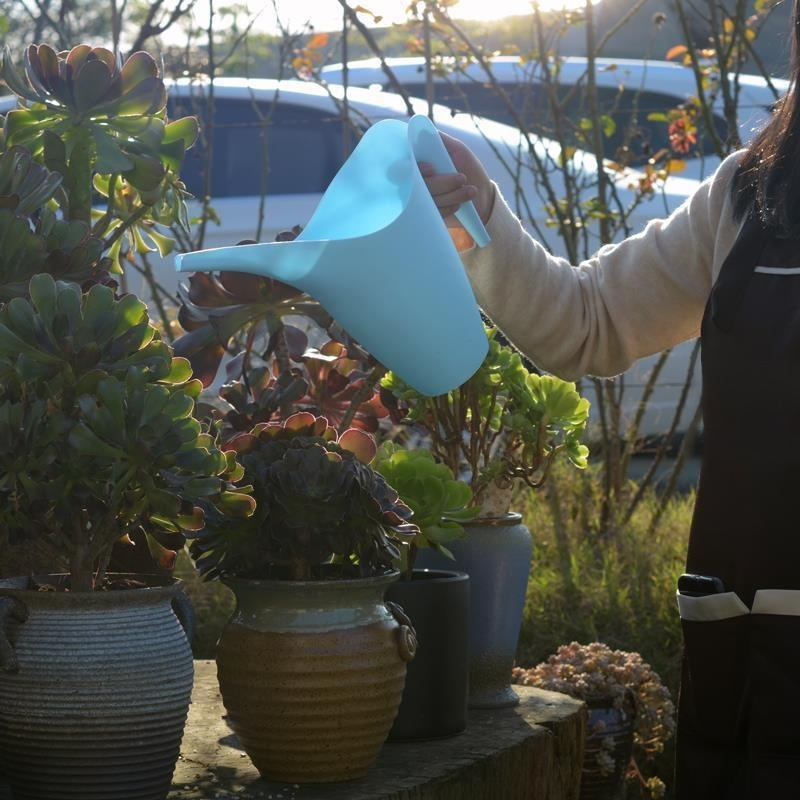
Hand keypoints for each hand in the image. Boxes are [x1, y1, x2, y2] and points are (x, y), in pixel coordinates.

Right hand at [418, 131, 495, 249]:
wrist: (482, 194)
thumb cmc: (468, 168)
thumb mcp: (457, 149)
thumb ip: (439, 140)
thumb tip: (421, 129)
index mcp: (420, 166)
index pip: (405, 168)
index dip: (416, 169)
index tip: (431, 168)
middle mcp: (418, 184)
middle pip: (419, 187)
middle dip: (443, 183)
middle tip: (462, 178)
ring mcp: (424, 202)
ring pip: (429, 201)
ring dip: (452, 195)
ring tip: (470, 190)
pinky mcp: (432, 216)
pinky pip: (435, 214)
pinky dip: (450, 208)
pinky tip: (460, 204)